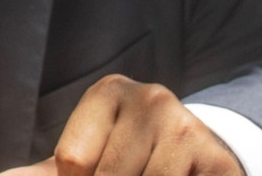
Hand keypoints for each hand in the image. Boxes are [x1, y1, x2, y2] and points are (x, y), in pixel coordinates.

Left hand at [0, 75, 242, 175]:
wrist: (199, 158)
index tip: (95, 173)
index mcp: (109, 93)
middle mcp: (150, 99)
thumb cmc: (129, 160)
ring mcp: (187, 127)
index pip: (72, 161)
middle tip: (128, 173)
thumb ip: (44, 174)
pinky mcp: (217, 160)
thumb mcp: (86, 159)